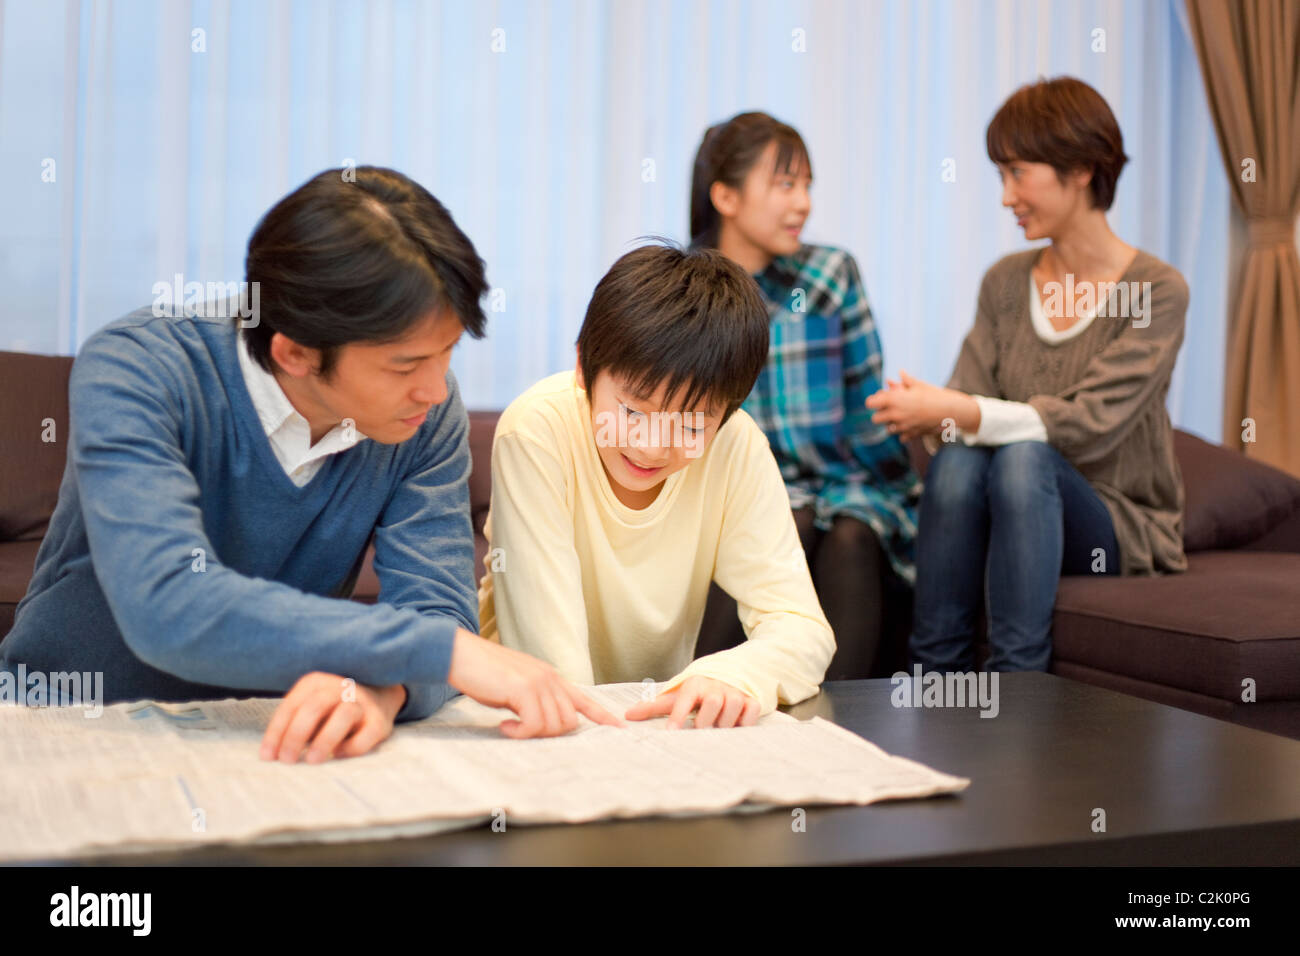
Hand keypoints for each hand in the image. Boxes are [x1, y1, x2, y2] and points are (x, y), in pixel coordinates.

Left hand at [260, 672, 404, 762]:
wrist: (378, 697)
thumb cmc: (331, 709)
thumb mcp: (309, 707)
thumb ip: (293, 723)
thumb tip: (272, 754)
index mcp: (316, 683)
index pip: (291, 706)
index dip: (277, 732)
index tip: (268, 757)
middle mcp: (340, 688)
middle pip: (315, 707)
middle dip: (296, 735)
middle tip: (287, 760)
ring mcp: (362, 703)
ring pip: (344, 715)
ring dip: (325, 739)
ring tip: (312, 761)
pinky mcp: (379, 721)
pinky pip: (366, 735)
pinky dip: (351, 747)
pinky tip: (337, 755)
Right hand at [447, 629, 624, 737]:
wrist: (458, 653)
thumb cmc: (482, 673)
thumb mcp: (515, 687)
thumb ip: (534, 700)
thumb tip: (542, 723)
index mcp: (550, 676)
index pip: (584, 699)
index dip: (602, 716)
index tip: (619, 728)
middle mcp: (549, 678)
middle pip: (569, 721)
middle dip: (551, 734)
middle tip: (524, 732)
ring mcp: (538, 682)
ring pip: (555, 724)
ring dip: (533, 734)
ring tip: (510, 727)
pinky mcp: (523, 689)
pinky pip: (534, 725)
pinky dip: (520, 732)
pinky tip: (504, 725)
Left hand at [624, 676, 759, 728]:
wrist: (727, 673)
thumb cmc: (696, 691)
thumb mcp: (676, 695)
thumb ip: (653, 706)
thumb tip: (627, 716)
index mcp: (694, 684)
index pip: (684, 699)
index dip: (678, 716)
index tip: (671, 732)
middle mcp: (716, 686)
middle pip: (713, 703)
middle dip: (706, 721)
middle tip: (700, 731)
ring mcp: (735, 692)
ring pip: (733, 708)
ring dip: (725, 724)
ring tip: (717, 731)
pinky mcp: (751, 699)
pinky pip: (751, 712)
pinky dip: (745, 722)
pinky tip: (735, 727)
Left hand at [865, 370, 974, 440]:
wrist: (951, 410)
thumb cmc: (935, 394)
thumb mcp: (919, 385)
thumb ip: (906, 380)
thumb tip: (899, 373)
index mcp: (894, 400)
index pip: (870, 403)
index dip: (873, 401)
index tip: (879, 399)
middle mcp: (895, 414)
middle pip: (875, 419)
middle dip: (880, 414)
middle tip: (889, 408)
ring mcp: (903, 426)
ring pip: (888, 429)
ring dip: (892, 424)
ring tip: (902, 416)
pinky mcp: (912, 435)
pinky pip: (901, 437)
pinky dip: (904, 432)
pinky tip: (911, 424)